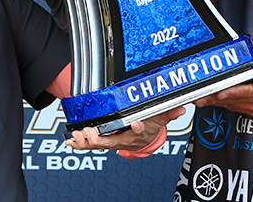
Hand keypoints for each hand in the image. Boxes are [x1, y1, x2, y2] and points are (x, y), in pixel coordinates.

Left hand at [65, 106, 185, 151]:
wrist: (142, 140)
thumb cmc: (149, 127)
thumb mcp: (159, 119)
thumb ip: (168, 113)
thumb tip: (181, 108)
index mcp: (138, 133)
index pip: (140, 130)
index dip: (139, 128)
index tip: (136, 123)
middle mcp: (123, 140)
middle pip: (111, 141)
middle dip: (99, 138)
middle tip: (91, 131)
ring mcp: (112, 142)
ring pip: (97, 145)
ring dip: (85, 141)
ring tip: (77, 134)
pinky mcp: (103, 141)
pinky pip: (90, 145)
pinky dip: (79, 143)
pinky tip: (70, 140)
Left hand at [193, 29, 252, 126]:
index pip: (244, 90)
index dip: (229, 92)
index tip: (218, 91)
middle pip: (232, 100)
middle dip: (214, 98)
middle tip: (198, 95)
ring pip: (232, 106)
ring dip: (217, 103)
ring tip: (202, 99)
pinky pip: (238, 109)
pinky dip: (227, 105)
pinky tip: (217, 102)